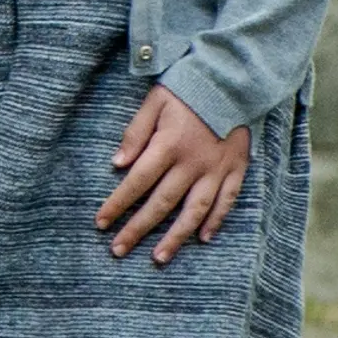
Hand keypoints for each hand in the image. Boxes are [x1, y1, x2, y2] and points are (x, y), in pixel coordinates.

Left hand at [99, 87, 249, 262]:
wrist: (232, 81)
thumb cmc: (186, 90)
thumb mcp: (154, 103)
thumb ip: (135, 133)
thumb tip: (117, 165)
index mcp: (167, 146)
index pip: (137, 182)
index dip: (118, 204)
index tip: (101, 223)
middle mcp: (192, 163)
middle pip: (161, 204)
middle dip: (138, 229)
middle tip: (119, 251)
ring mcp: (217, 170)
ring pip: (194, 211)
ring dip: (176, 236)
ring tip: (159, 257)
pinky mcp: (236, 170)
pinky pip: (227, 201)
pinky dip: (216, 221)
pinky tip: (203, 239)